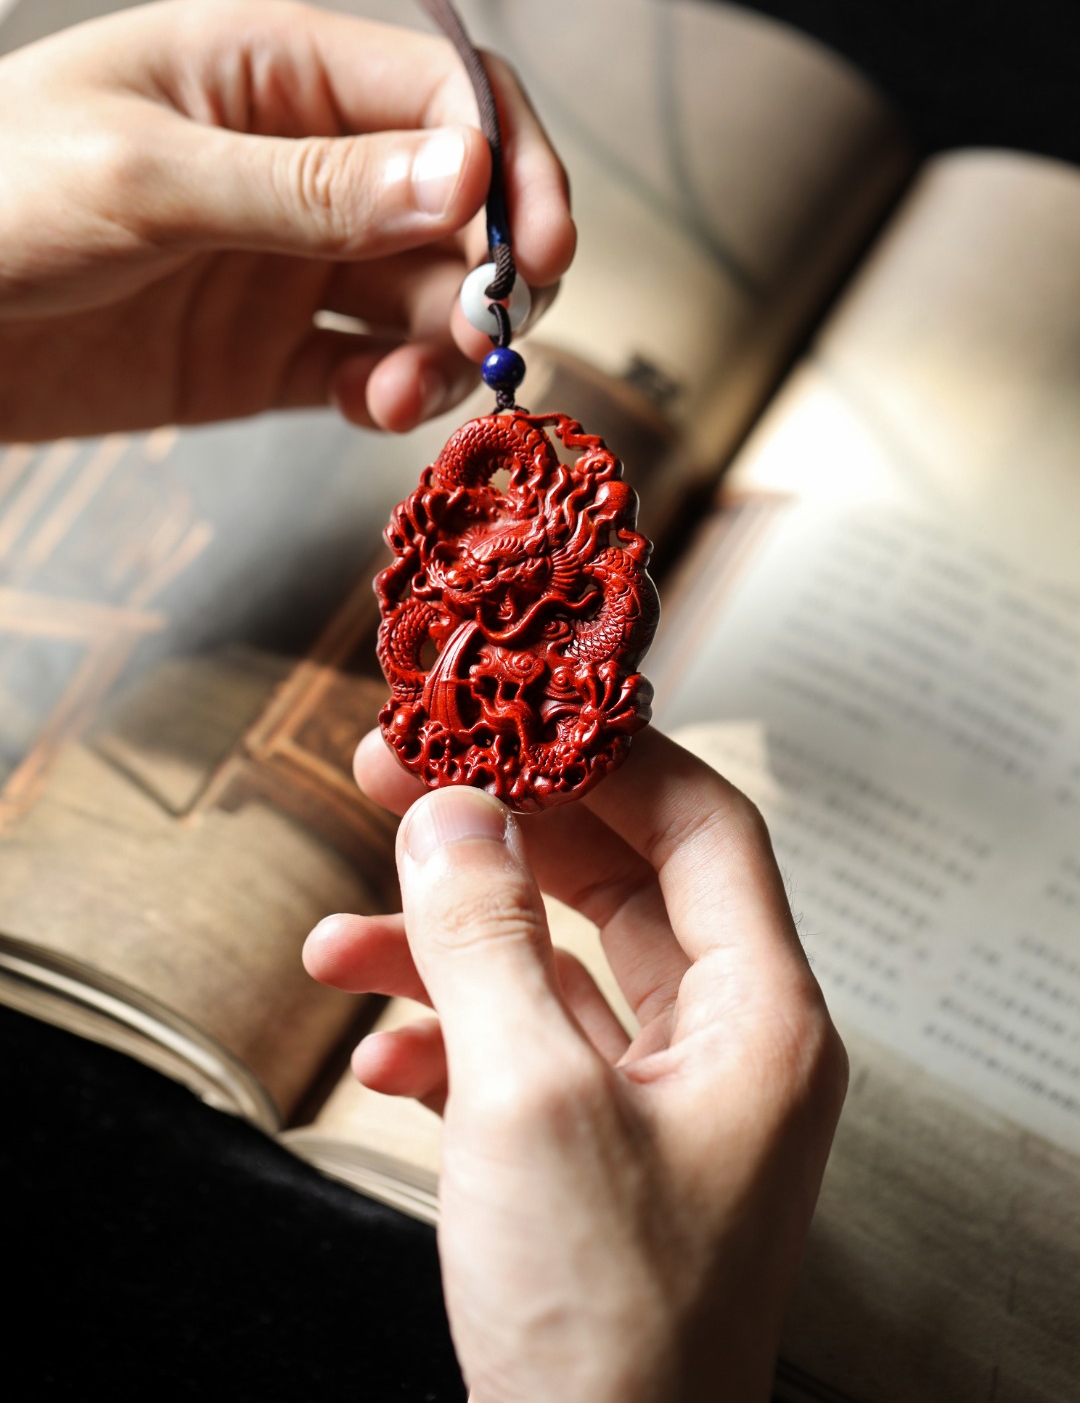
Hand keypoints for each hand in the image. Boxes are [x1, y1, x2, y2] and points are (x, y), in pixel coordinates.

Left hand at [0, 0, 573, 440]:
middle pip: (460, 207)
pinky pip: (366, 371)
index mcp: (276, 75)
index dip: (515, 165)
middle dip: (496, 270)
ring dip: (449, 347)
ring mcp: (288, 265)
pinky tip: (374, 410)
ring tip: (410, 393)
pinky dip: (392, 396)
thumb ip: (311, 185)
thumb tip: (469, 174)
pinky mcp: (265, 355)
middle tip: (493, 335)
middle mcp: (301, 165)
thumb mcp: (146, 175)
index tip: (542, 248)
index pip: (448, 95)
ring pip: (427, 299)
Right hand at [304, 729, 847, 1402]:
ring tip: (336, 943)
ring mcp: (659, 1103)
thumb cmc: (603, 1322)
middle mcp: (724, 1046)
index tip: (500, 716)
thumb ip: (487, 935)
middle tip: (392, 780)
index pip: (702, 824)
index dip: (603, 755)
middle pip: (616, 883)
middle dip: (499, 835)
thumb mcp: (528, 1099)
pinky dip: (449, 1040)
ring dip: (445, 945)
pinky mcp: (598, 1157)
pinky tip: (378, 1059)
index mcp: (760, 1016)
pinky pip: (525, 1053)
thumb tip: (450, 808)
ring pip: (554, 968)